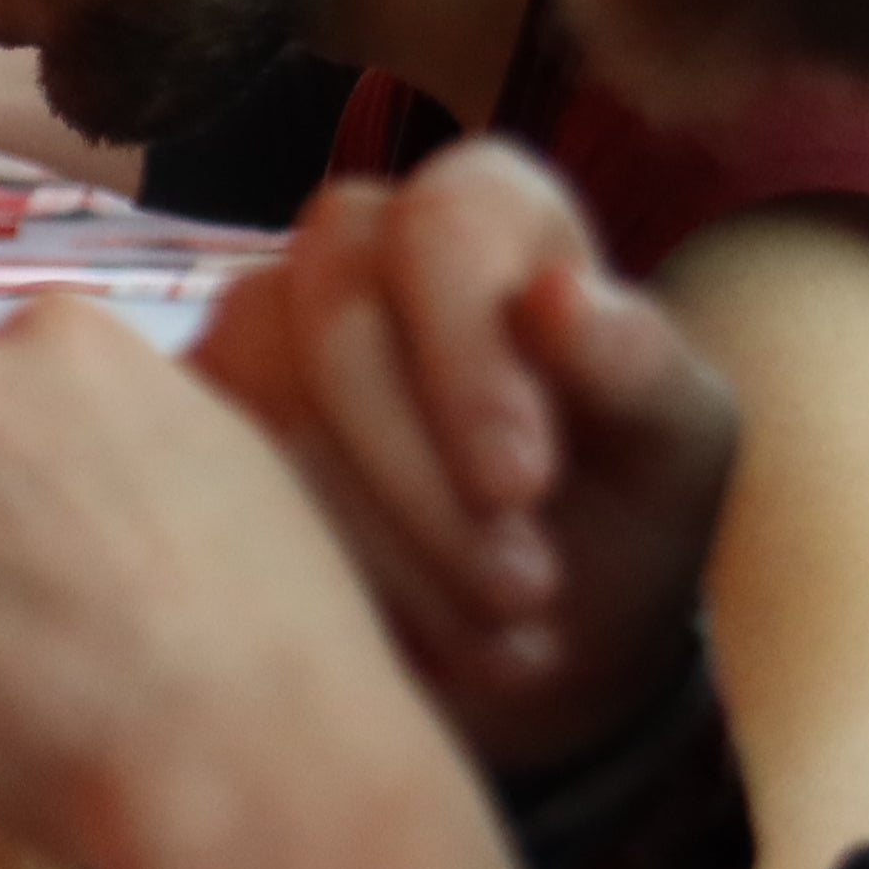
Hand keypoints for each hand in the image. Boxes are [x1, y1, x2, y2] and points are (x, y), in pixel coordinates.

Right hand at [190, 141, 737, 769]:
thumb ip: (637, 369)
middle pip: (337, 322)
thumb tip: (560, 297)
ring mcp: (254, 342)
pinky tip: (406, 654)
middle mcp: (350, 255)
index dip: (472, 354)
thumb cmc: (619, 511)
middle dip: (426, 473)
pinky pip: (211, 493)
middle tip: (520, 591)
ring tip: (487, 638)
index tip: (524, 486)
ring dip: (379, 544)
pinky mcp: (195, 438)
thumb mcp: (673, 448)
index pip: (442, 226)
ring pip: (266, 417)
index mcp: (480, 214)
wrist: (542, 634)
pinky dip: (312, 586)